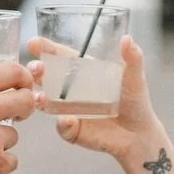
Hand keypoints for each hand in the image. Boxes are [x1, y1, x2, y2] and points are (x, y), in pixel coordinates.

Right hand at [27, 34, 158, 165]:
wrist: (139, 134)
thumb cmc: (135, 101)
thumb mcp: (134, 76)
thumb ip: (132, 57)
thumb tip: (127, 39)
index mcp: (82, 71)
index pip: (60, 56)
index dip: (47, 48)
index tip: (34, 43)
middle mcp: (70, 89)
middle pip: (46, 77)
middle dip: (36, 70)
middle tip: (36, 68)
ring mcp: (68, 110)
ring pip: (46, 102)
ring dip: (40, 98)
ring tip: (41, 97)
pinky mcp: (72, 130)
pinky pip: (62, 127)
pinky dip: (62, 124)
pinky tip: (68, 120)